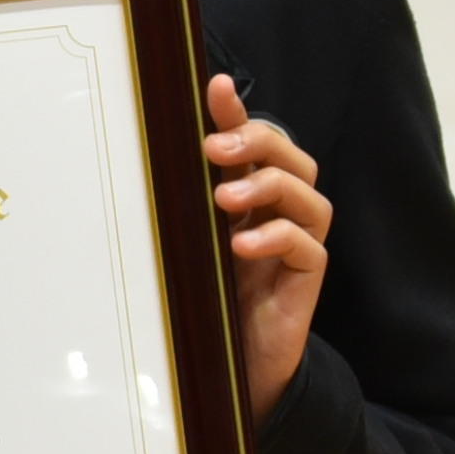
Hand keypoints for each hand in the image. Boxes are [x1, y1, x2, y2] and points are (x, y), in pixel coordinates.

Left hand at [206, 74, 330, 423]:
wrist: (229, 366)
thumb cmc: (205, 298)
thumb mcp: (187, 243)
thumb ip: (183, 201)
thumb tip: (146, 155)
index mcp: (252, 195)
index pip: (254, 141)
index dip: (239, 112)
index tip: (215, 87)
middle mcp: (281, 212)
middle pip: (293, 157)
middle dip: (259, 143)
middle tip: (216, 148)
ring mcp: (300, 243)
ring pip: (308, 195)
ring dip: (268, 187)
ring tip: (225, 199)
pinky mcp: (307, 277)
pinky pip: (307, 247)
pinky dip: (277, 238)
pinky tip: (244, 245)